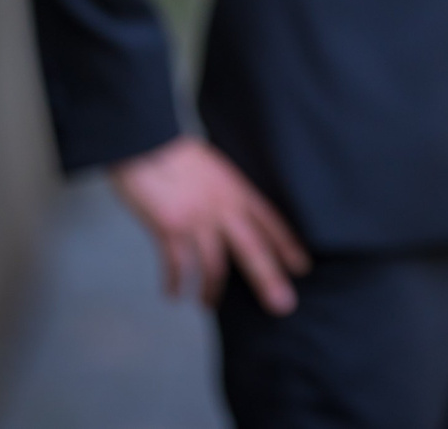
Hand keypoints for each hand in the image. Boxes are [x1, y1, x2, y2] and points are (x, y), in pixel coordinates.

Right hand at [109, 136, 310, 313]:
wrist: (145, 141)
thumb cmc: (174, 153)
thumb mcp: (213, 168)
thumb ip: (224, 192)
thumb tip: (229, 213)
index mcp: (236, 189)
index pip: (270, 221)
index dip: (286, 245)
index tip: (302, 268)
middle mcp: (223, 206)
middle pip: (253, 248)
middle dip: (268, 279)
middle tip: (283, 306)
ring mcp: (197, 218)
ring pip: (215, 265)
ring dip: (212, 291)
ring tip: (208, 306)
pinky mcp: (169, 228)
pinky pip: (178, 265)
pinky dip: (176, 282)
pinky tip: (174, 294)